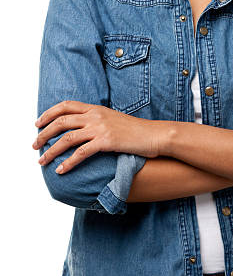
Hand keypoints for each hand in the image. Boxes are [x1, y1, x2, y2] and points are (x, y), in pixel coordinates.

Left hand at [32, 100, 163, 173]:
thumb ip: (99, 121)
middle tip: (34, 145)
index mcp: (96, 108)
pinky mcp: (106, 142)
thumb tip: (84, 129)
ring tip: (42, 161)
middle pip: (61, 121)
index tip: (37, 124)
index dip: (48, 113)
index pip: (66, 105)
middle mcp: (96, 115)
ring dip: (51, 150)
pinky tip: (61, 170)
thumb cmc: (138, 131)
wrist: (156, 135)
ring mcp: (101, 128)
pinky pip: (81, 153)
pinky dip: (68, 162)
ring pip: (67, 138)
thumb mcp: (115, 120)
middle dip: (44, 134)